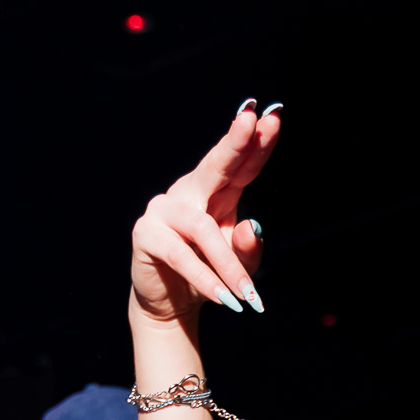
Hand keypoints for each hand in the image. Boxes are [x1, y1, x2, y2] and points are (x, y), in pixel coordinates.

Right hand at [130, 103, 280, 326]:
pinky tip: (225, 299)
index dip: (254, 141)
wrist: (170, 304)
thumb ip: (249, 248)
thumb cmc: (209, 276)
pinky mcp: (147, 235)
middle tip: (255, 121)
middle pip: (215, 166)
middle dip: (236, 144)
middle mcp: (189, 193)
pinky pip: (181, 255)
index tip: (272, 115)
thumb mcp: (240, 265)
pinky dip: (205, 279)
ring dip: (229, 265)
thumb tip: (254, 227)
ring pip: (203, 229)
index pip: (238, 164)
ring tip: (249, 296)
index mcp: (215, 192)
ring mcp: (165, 210)